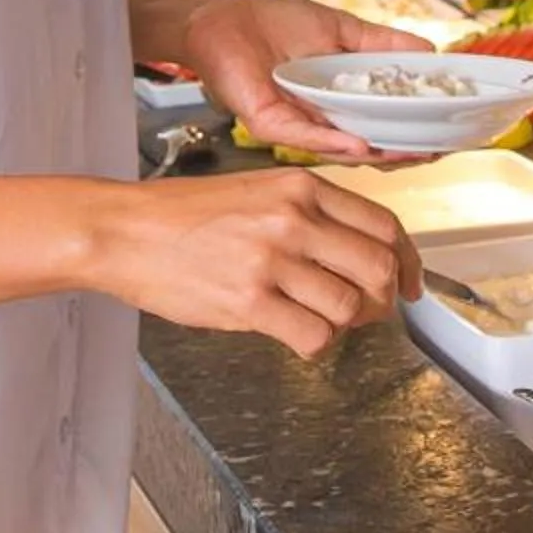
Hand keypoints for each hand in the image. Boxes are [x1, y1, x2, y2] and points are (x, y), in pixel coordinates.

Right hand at [86, 168, 419, 359]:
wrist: (123, 231)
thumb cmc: (179, 215)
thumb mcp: (254, 191)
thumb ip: (307, 213)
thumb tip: (357, 252)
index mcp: (299, 188)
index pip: (385, 226)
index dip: (409, 262)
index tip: (410, 284)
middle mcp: (293, 219)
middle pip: (379, 269)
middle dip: (382, 300)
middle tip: (364, 311)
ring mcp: (272, 261)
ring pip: (349, 308)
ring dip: (342, 325)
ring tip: (314, 320)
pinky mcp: (249, 302)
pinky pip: (314, 337)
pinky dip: (313, 345)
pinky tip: (291, 334)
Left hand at [179, 0, 430, 160]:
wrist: (218, 18)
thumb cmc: (270, 22)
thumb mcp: (339, 29)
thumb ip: (380, 43)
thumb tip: (429, 51)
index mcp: (335, 102)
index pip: (380, 124)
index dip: (412, 131)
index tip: (447, 132)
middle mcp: (317, 121)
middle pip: (367, 146)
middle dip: (403, 151)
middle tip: (437, 151)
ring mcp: (294, 126)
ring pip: (340, 149)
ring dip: (378, 152)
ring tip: (411, 153)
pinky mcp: (269, 123)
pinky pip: (304, 137)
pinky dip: (333, 141)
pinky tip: (362, 144)